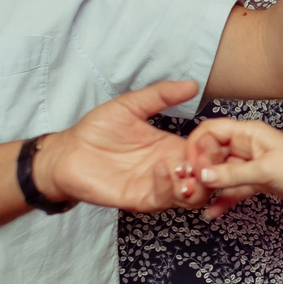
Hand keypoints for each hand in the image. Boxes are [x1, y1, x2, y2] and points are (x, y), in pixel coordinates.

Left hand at [29, 81, 209, 211]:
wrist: (68, 152)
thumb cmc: (97, 129)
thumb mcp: (131, 105)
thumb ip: (161, 95)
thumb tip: (192, 84)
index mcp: (172, 147)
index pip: (207, 153)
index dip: (214, 148)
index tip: (209, 137)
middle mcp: (170, 168)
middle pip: (209, 178)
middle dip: (214, 168)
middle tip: (204, 155)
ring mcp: (158, 186)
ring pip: (195, 196)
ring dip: (197, 182)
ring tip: (186, 164)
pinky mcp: (142, 199)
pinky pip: (166, 200)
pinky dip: (168, 185)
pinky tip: (159, 166)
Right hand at [188, 115, 282, 212]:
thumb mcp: (265, 170)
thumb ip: (232, 175)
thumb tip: (203, 174)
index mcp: (249, 132)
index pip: (211, 131)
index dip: (197, 146)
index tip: (191, 166)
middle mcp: (247, 146)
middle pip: (213, 153)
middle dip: (200, 169)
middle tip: (191, 186)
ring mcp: (252, 164)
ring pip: (222, 173)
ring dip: (209, 186)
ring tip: (197, 200)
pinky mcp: (258, 181)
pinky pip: (234, 189)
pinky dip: (224, 199)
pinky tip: (212, 212)